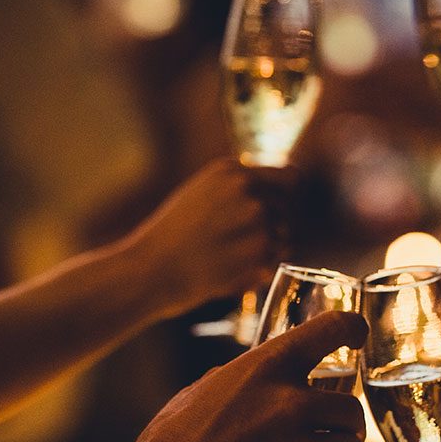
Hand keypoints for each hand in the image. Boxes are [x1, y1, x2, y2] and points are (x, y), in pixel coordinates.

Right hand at [125, 158, 299, 317]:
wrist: (150, 270)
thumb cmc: (173, 235)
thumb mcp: (202, 192)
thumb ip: (240, 187)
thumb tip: (286, 185)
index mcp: (233, 171)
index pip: (290, 177)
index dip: (285, 196)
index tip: (273, 209)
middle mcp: (249, 191)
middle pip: (289, 210)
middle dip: (275, 225)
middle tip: (239, 242)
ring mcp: (257, 221)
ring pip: (285, 236)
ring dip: (269, 249)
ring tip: (230, 255)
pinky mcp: (260, 252)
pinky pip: (277, 261)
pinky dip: (260, 269)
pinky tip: (231, 269)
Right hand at [128, 311, 367, 441]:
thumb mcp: (203, 391)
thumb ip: (242, 380)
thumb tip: (259, 379)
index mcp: (267, 368)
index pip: (330, 329)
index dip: (351, 328)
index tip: (357, 334)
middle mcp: (293, 403)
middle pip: (352, 407)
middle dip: (342, 424)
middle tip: (326, 434)